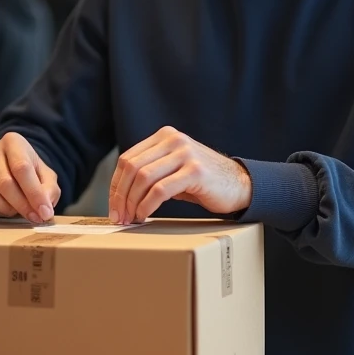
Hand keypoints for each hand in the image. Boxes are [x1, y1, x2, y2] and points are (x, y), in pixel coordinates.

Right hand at [0, 132, 60, 221]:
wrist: (9, 165)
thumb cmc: (29, 171)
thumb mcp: (46, 175)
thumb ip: (49, 190)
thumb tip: (44, 208)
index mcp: (12, 142)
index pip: (22, 168)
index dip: (34, 194)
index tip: (44, 213)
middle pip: (5, 183)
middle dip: (21, 205)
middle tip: (33, 216)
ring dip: (5, 209)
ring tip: (15, 209)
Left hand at [109, 126, 251, 224]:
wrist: (239, 185)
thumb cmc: (203, 181)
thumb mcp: (174, 168)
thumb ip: (151, 170)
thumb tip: (120, 194)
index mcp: (165, 136)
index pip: (128, 159)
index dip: (115, 185)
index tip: (114, 206)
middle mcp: (174, 139)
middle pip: (133, 168)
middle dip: (121, 196)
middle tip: (119, 217)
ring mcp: (185, 153)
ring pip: (144, 178)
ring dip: (132, 202)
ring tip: (131, 218)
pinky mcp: (195, 171)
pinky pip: (160, 190)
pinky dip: (147, 205)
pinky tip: (145, 215)